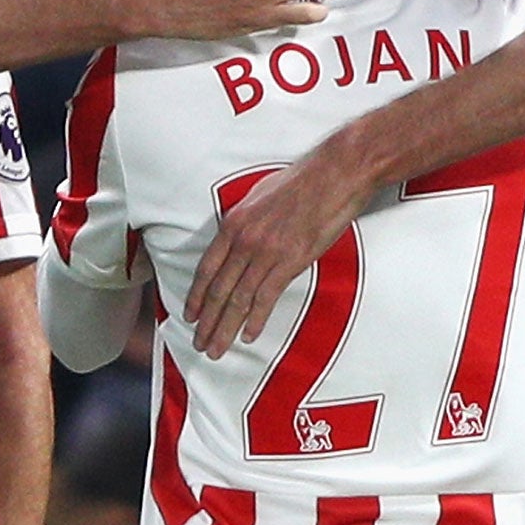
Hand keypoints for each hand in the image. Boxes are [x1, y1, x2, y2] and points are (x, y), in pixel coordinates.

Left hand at [185, 150, 370, 357]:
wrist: (333, 174)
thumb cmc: (300, 181)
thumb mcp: (258, 196)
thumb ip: (243, 222)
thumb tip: (235, 239)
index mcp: (234, 223)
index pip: (207, 268)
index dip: (196, 296)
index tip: (190, 315)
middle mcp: (244, 240)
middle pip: (219, 290)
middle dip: (207, 321)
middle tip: (200, 343)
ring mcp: (266, 252)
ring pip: (238, 299)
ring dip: (225, 328)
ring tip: (217, 349)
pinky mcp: (290, 261)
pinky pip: (266, 297)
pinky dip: (255, 320)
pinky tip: (248, 335)